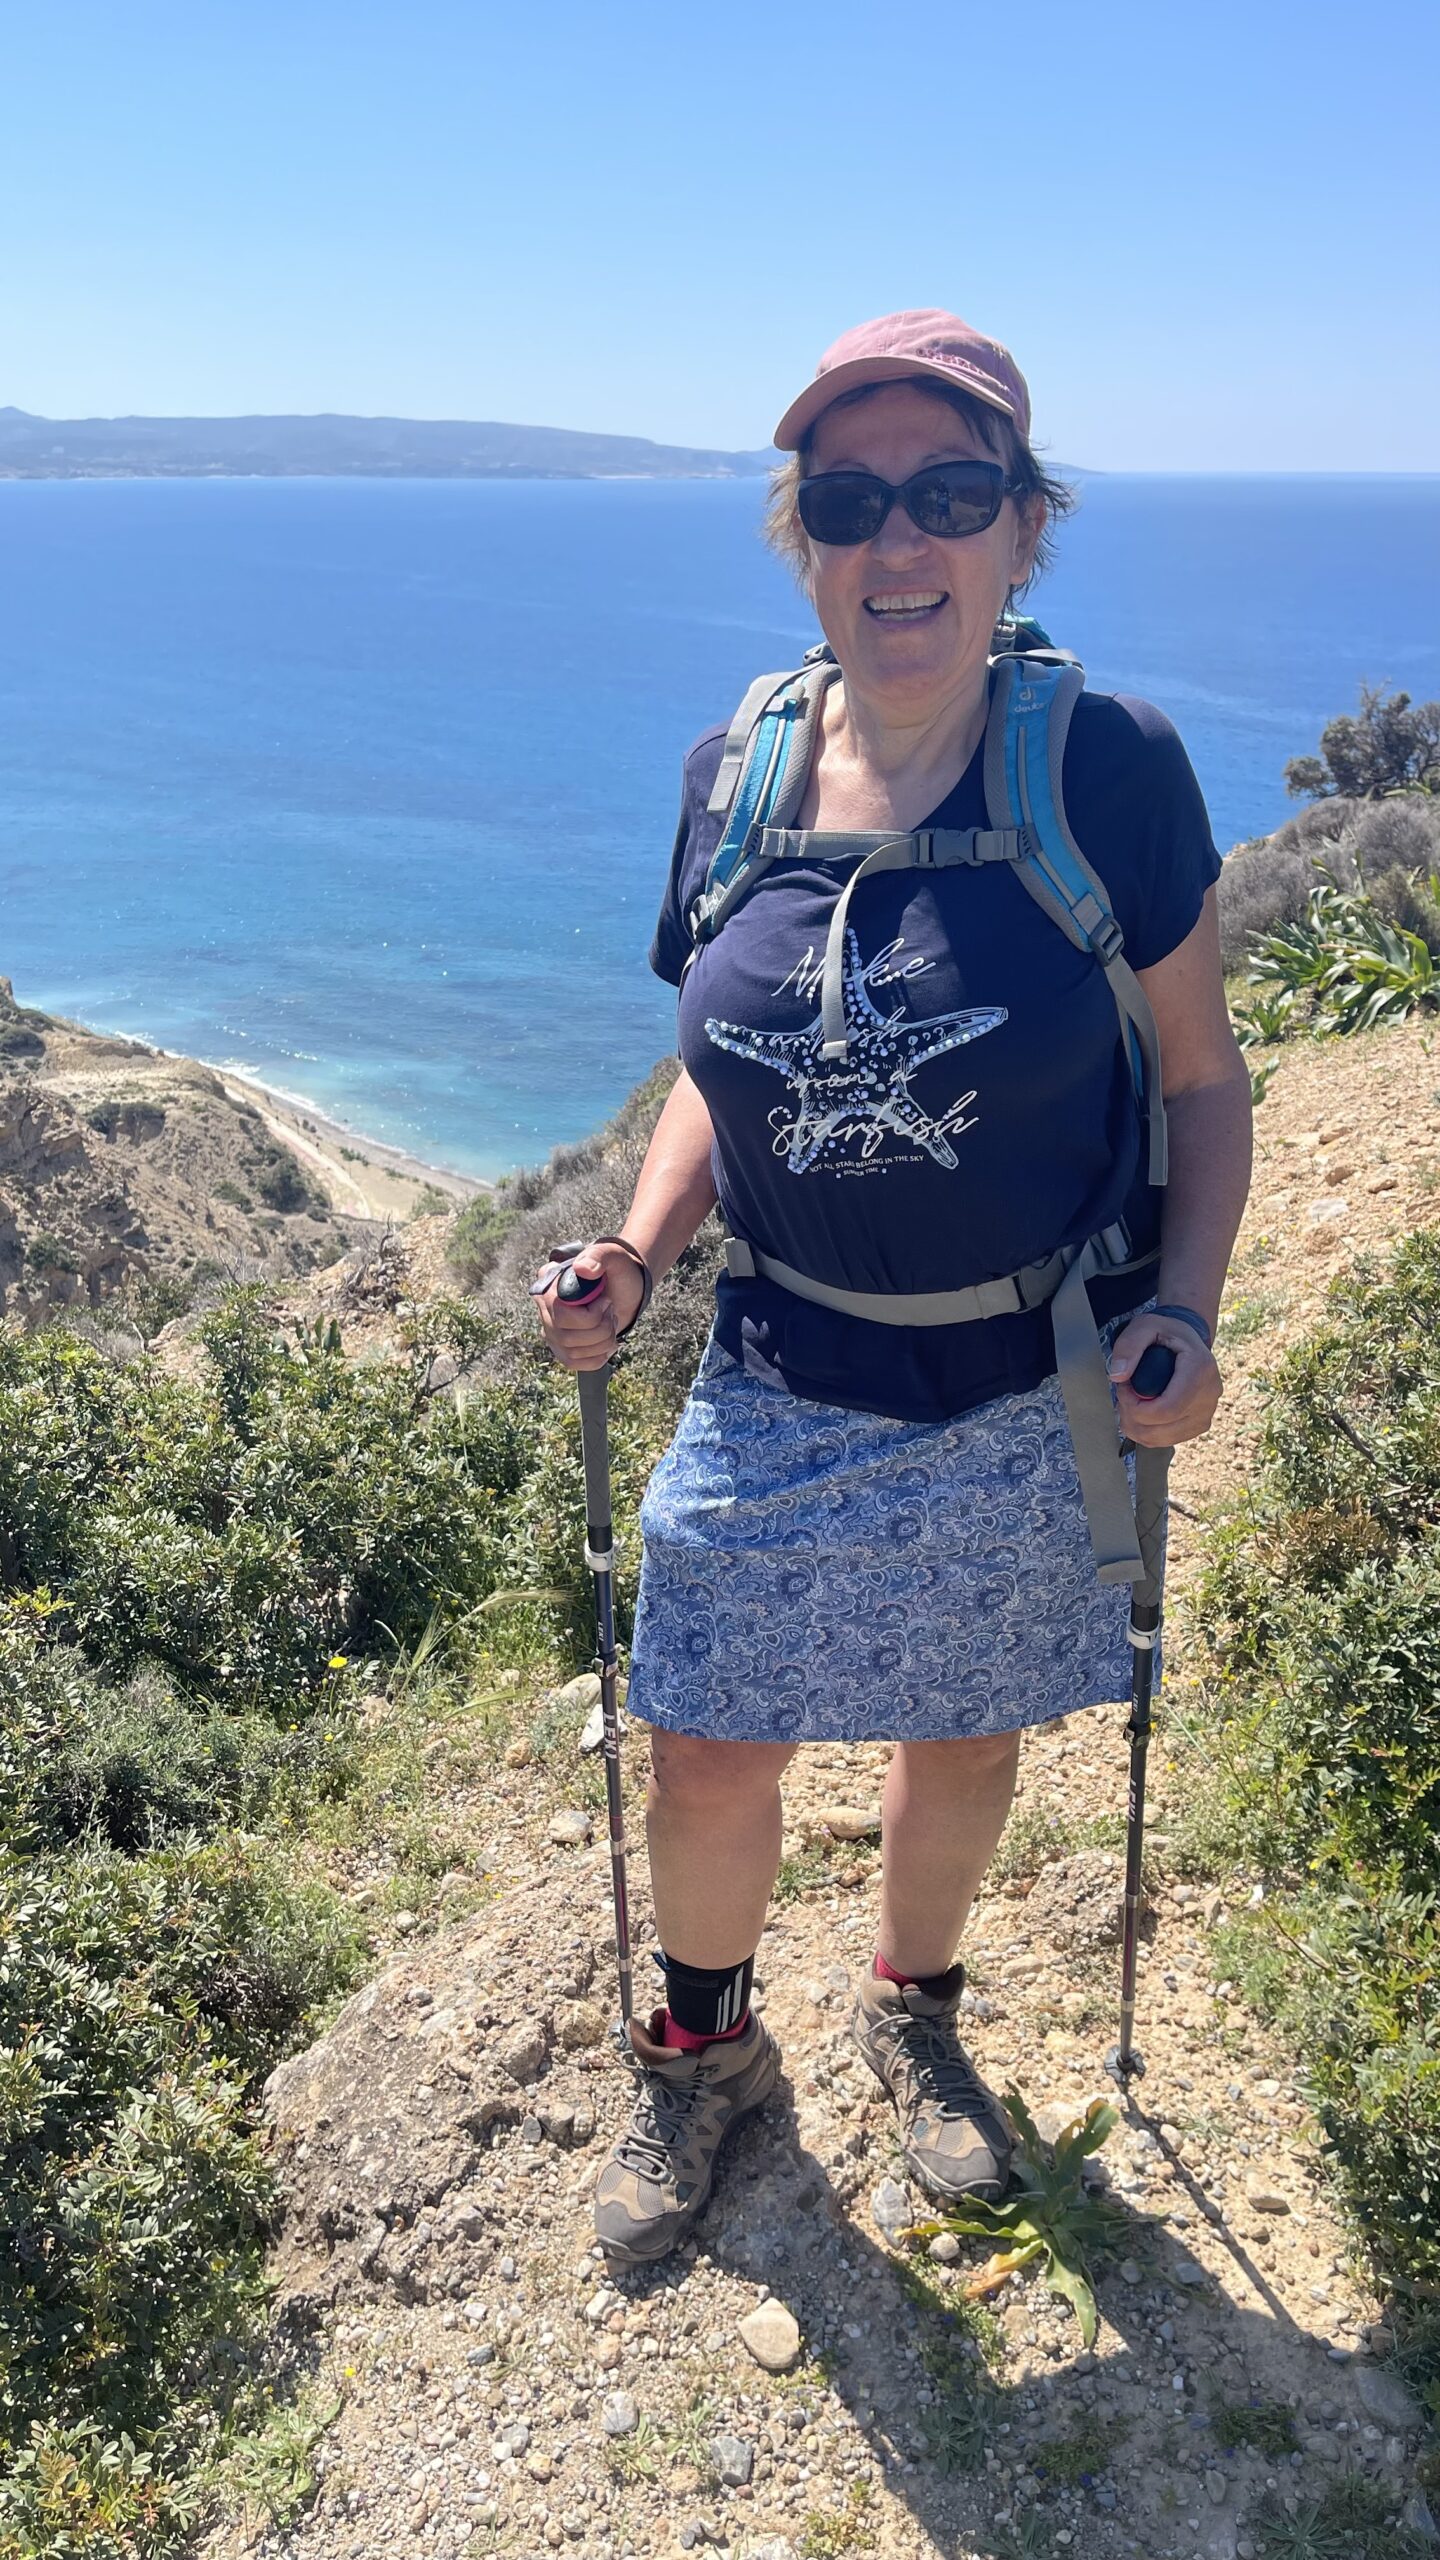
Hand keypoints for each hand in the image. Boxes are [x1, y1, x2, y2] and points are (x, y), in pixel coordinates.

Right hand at [530, 1241, 646, 1372]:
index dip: (589, 1316)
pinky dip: (598, 1356)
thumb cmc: (618, 1271)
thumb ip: (599, 1257)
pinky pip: (575, 1364)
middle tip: (611, 1311)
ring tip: (610, 1322)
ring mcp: (550, 1330)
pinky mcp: (561, 1348)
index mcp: (550, 1283)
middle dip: (600, 1329)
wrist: (626, 1289)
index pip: (560, 1314)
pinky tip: (607, 1342)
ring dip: (602, 1341)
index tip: (606, 1300)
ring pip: (572, 1353)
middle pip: (566, 1338)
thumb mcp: (613, 1256)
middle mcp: (544, 1308)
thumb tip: (582, 1269)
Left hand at [1108, 1310, 1220, 1447]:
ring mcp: (1207, 1413)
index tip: (1123, 1388)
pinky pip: (1167, 1441)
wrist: (1187, 1342)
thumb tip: (1118, 1376)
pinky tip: (1141, 1413)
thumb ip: (1128, 1346)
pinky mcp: (1200, 1425)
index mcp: (1201, 1370)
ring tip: (1131, 1402)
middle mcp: (1210, 1395)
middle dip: (1132, 1417)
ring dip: (1137, 1427)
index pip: (1167, 1409)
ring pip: (1162, 1439)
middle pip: (1163, 1428)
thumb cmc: (1166, 1334)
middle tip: (1123, 1395)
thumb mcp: (1145, 1326)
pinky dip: (1146, 1432)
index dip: (1136, 1407)